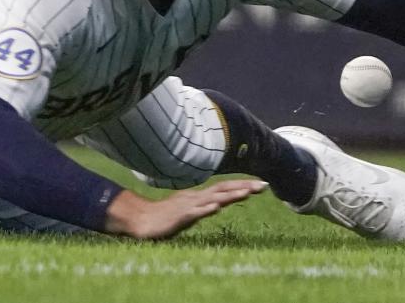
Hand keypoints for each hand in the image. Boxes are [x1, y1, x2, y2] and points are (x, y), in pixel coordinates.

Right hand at [103, 179, 267, 238]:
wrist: (141, 220)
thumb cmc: (166, 217)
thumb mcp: (190, 211)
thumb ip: (204, 207)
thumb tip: (220, 204)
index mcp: (200, 197)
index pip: (225, 188)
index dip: (243, 185)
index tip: (261, 184)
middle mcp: (196, 198)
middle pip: (223, 189)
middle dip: (244, 187)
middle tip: (263, 185)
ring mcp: (188, 206)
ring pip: (212, 199)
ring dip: (230, 195)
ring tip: (247, 192)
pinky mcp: (178, 218)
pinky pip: (194, 213)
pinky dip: (205, 209)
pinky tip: (216, 208)